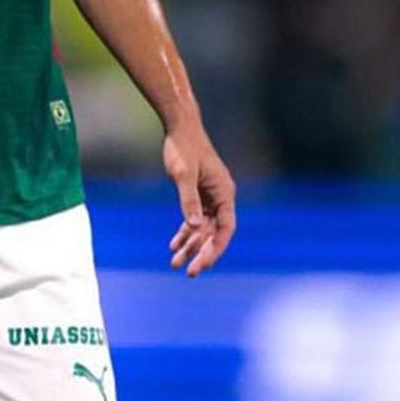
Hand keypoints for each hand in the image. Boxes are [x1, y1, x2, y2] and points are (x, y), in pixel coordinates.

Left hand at [163, 125, 235, 276]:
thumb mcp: (183, 175)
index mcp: (224, 193)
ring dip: (190, 246)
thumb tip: (195, 227)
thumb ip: (189, 200)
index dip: (215, 248)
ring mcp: (210, 197)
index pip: (225, 228)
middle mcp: (221, 198)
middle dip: (201, 253)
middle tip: (189, 272)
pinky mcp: (198, 195)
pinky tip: (173, 246)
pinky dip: (184, 233)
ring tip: (175, 263)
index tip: (202, 263)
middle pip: (214, 233)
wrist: (179, 128)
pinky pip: (194, 220)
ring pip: (202, 229)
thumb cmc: (183, 148)